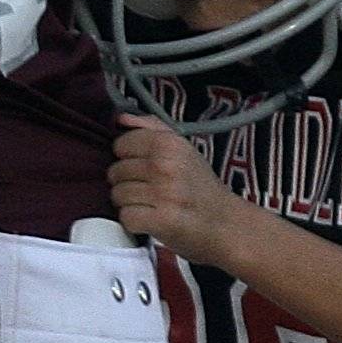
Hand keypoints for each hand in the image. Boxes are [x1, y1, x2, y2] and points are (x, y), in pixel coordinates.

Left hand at [110, 116, 246, 261]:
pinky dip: (135, 222)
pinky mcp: (161, 219)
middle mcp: (165, 164)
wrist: (226, 223)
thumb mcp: (184, 149)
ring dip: (130, 203)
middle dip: (128, 183)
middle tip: (150, 190)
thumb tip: (122, 118)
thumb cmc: (201, 187)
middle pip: (115, 172)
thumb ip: (152, 128)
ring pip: (117, 195)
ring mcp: (163, 192)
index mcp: (169, 142)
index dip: (128, 158)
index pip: (121, 145)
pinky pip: (126, 217)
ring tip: (151, 204)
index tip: (143, 167)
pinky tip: (150, 219)